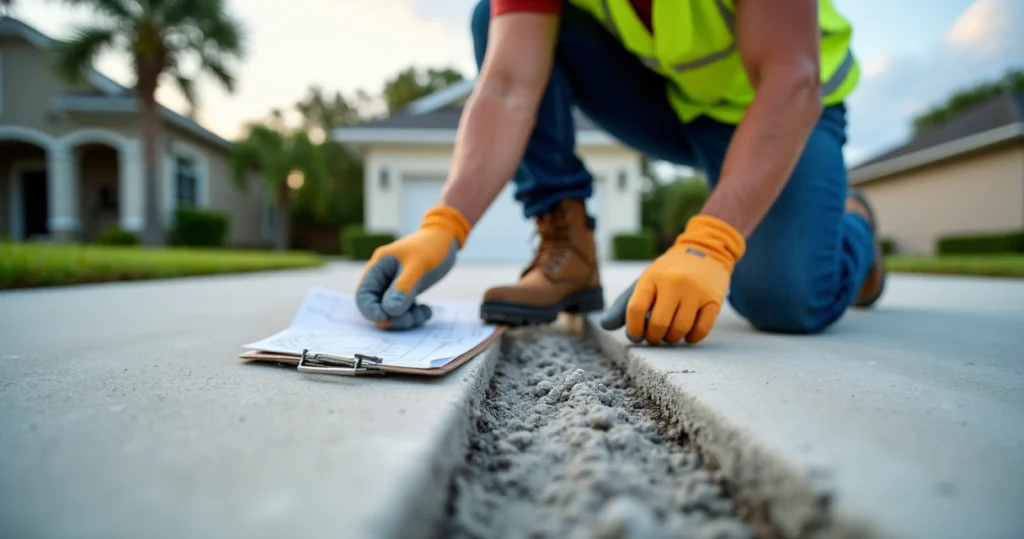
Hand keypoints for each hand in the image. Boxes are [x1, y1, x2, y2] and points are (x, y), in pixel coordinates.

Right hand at [356, 204, 470, 329]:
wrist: (446, 238)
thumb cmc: (431, 248)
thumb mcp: (418, 267)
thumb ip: (403, 288)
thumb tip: (388, 311)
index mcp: (378, 267)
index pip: (363, 296)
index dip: (371, 311)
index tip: (387, 319)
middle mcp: (382, 277)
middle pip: (376, 306)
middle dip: (393, 317)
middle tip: (411, 319)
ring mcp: (393, 284)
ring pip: (391, 311)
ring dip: (405, 318)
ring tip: (424, 313)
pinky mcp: (405, 290)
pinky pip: (403, 309)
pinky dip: (413, 314)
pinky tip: (426, 310)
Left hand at [600, 215, 745, 344]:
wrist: (706, 251)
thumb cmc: (668, 273)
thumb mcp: (644, 282)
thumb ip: (623, 305)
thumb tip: (605, 325)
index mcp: (651, 277)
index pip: (635, 309)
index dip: (633, 329)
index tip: (635, 334)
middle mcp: (674, 283)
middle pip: (658, 324)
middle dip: (653, 337)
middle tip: (654, 335)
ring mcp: (695, 291)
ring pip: (679, 329)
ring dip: (671, 339)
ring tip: (669, 334)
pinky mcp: (713, 300)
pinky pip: (701, 330)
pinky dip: (691, 338)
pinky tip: (686, 333)